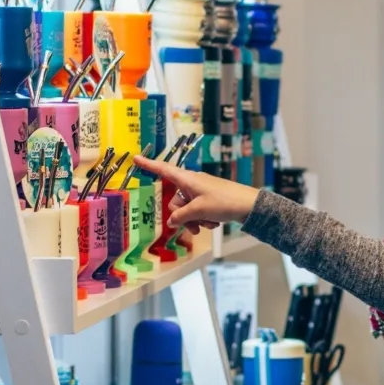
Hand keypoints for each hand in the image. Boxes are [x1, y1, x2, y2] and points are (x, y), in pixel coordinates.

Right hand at [134, 155, 259, 233]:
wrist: (248, 205)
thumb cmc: (223, 202)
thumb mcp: (199, 210)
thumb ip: (181, 216)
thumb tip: (171, 221)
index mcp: (187, 179)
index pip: (164, 170)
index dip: (149, 165)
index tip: (135, 158)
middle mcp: (192, 183)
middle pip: (175, 201)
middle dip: (182, 216)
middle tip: (194, 227)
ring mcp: (201, 191)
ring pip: (187, 209)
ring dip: (194, 221)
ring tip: (207, 226)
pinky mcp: (209, 200)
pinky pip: (198, 211)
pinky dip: (203, 219)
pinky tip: (214, 224)